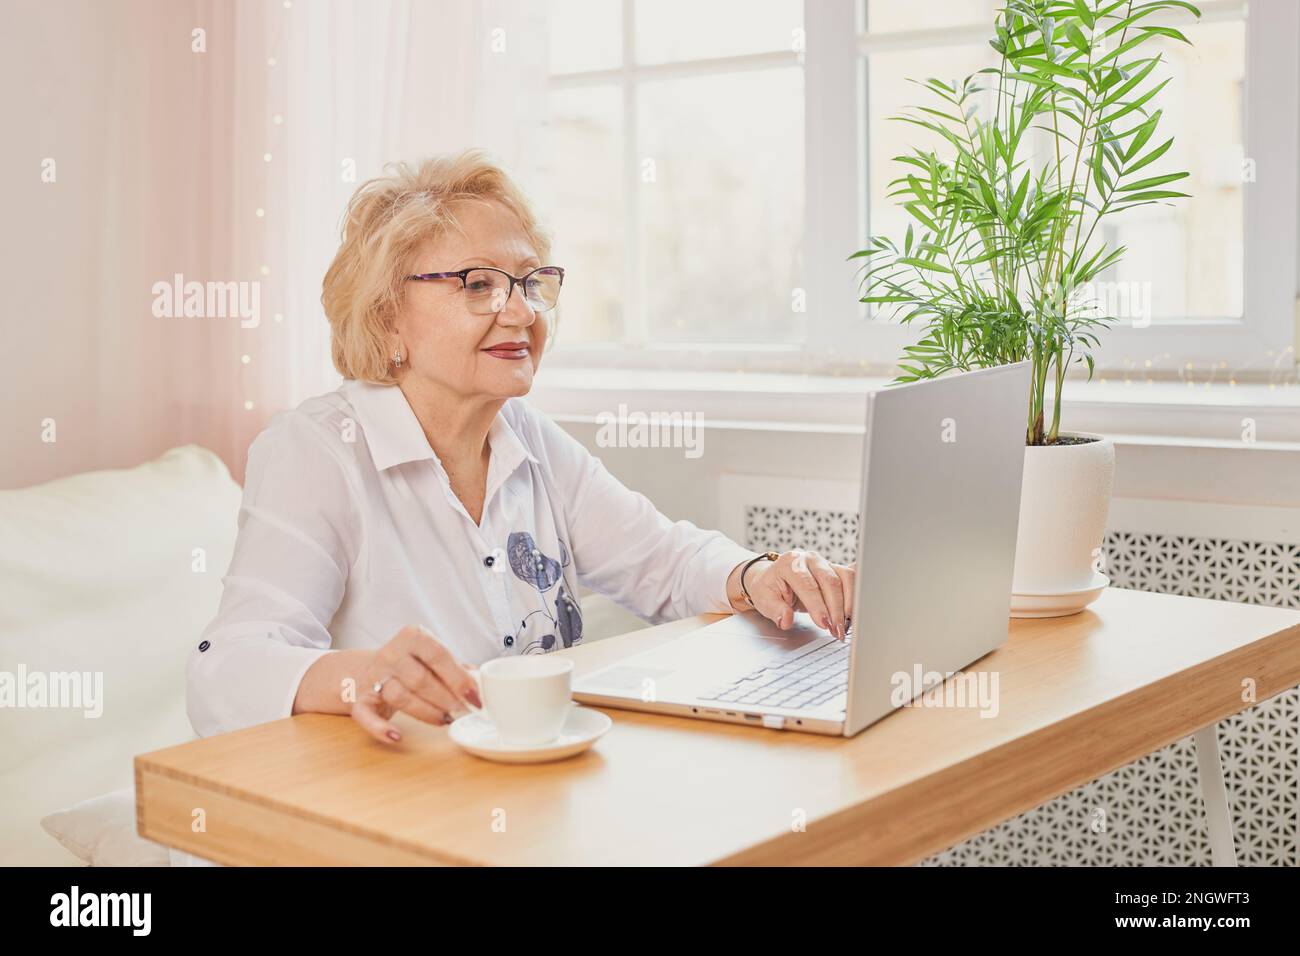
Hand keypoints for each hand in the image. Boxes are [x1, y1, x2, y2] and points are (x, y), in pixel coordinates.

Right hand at [352, 625, 482, 743]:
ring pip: (399, 696)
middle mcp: (391, 653)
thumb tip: (482, 681)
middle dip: (445, 698)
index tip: (474, 696)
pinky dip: (380, 728)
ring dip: (426, 712)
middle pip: (420, 678)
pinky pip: (366, 715)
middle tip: (462, 710)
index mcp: (413, 637)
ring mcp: (373, 676)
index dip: (458, 677)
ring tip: (444, 719)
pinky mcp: (360, 699)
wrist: (366, 671)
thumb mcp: (433, 658)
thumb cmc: (412, 665)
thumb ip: (457, 668)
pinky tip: (397, 736)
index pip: (438, 655)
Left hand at [733, 550, 854, 638]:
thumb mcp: (763, 600)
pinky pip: (852, 579)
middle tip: (837, 631)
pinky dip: (856, 596)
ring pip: (846, 579)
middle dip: (836, 609)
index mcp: (790, 563)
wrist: (773, 578)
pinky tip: (854, 613)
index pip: (808, 585)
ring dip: (849, 604)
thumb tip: (786, 620)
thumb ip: (775, 610)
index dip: (818, 606)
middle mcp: (810, 559)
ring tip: (846, 626)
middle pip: (830, 582)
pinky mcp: (836, 569)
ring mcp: (825, 562)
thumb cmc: (769, 589)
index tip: (824, 624)